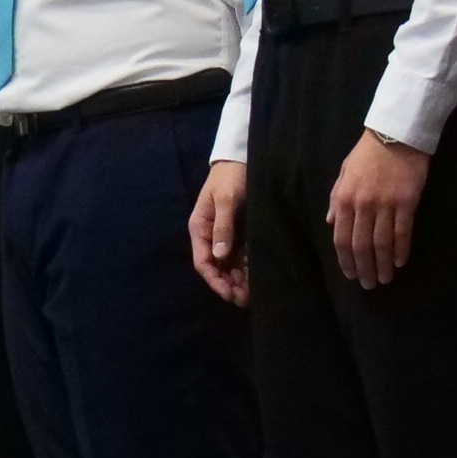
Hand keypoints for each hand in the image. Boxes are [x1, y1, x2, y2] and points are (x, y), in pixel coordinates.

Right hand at [190, 160, 249, 304]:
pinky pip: (241, 256)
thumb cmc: (231, 177)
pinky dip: (246, 268)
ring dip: (238, 280)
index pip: (203, 261)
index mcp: (200, 228)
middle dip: (228, 284)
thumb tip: (219, 256)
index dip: (214, 280)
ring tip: (251, 294)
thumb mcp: (226, 200)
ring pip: (229, 265)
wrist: (241, 158)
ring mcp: (225, 236)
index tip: (228, 293)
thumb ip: (223, 226)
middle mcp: (210, 236)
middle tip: (244, 299)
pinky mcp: (239, 233)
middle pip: (216, 267)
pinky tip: (256, 277)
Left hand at [325, 132, 428, 291]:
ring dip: (383, 265)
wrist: (396, 134)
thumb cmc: (367, 154)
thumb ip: (336, 199)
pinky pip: (403, 232)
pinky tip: (401, 262)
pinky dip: (401, 250)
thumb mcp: (344, 173)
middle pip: (361, 246)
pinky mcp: (407, 202)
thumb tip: (330, 224)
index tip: (351, 275)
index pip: (341, 238)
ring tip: (386, 279)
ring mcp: (385, 204)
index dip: (345, 260)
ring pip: (382, 243)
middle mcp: (362, 205)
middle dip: (364, 269)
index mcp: (344, 199)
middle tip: (369, 285)